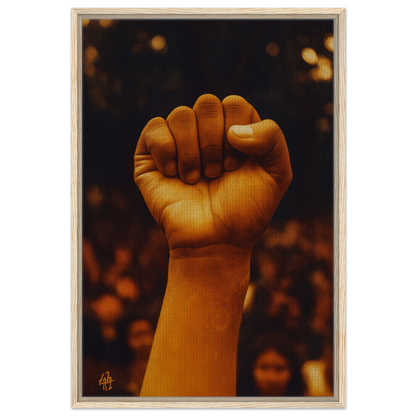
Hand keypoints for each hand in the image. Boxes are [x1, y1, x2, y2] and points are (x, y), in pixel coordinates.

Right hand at [134, 94, 291, 251]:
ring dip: (192, 153)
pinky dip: (167, 151)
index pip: (234, 104)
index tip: (236, 167)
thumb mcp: (277, 174)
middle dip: (214, 143)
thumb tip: (232, 130)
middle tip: (216, 174)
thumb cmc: (245, 210)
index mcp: (235, 130)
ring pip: (181, 114)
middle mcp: (205, 131)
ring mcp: (178, 141)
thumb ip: (272, 137)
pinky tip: (173, 175)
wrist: (214, 241)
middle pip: (207, 104)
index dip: (237, 134)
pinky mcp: (150, 154)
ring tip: (195, 179)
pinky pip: (154, 128)